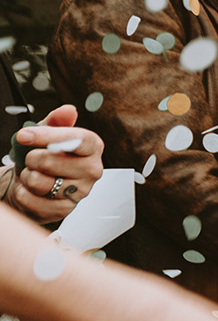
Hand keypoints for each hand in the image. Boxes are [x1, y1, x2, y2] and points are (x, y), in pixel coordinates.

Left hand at [9, 105, 105, 224]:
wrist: (38, 185)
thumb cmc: (46, 156)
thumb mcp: (48, 135)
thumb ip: (56, 121)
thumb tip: (67, 111)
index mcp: (92, 147)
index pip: (77, 139)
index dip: (48, 136)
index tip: (23, 135)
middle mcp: (93, 170)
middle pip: (52, 161)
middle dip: (32, 159)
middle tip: (32, 159)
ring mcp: (81, 192)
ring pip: (40, 182)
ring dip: (27, 177)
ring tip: (32, 175)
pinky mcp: (65, 210)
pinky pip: (32, 200)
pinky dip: (23, 194)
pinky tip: (30, 190)